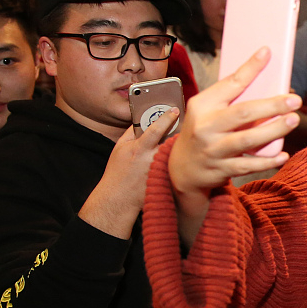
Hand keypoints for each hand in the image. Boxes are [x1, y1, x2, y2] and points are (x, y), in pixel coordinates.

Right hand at [78, 106, 181, 238]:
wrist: (119, 198)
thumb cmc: (117, 172)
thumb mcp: (119, 148)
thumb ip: (131, 133)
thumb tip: (142, 119)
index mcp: (139, 148)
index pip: (156, 128)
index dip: (167, 117)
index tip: (175, 109)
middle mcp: (152, 158)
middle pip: (172, 140)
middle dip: (179, 132)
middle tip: (188, 124)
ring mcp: (161, 170)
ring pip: (176, 153)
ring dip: (180, 147)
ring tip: (187, 141)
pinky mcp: (166, 180)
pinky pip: (176, 166)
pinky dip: (180, 161)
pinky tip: (184, 159)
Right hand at [167, 47, 300, 202]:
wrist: (181, 168)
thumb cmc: (202, 132)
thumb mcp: (206, 111)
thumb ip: (230, 100)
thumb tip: (268, 85)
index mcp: (203, 105)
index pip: (230, 83)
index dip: (250, 68)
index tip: (267, 52)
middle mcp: (206, 126)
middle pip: (243, 112)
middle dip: (272, 105)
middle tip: (295, 100)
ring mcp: (213, 149)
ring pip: (248, 139)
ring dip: (274, 130)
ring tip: (294, 120)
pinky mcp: (221, 169)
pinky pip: (248, 165)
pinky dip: (267, 161)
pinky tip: (283, 155)